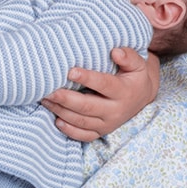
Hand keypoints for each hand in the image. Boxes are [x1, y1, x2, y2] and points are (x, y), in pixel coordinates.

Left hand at [41, 47, 159, 142]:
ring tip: (45, 100)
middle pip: (87, 107)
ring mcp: (108, 124)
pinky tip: (56, 119)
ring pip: (82, 121)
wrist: (141, 98)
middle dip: (66, 99)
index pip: (104, 85)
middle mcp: (116, 110)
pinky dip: (69, 130)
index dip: (87, 78)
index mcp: (124, 92)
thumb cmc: (134, 76)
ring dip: (61, 112)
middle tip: (48, 90)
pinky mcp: (101, 132)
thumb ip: (128, 57)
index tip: (70, 71)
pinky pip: (83, 136)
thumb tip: (115, 52)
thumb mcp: (138, 65)